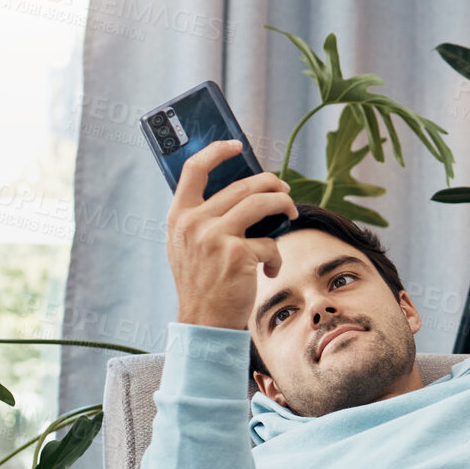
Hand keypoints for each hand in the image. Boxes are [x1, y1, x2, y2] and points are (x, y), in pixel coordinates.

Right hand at [165, 140, 299, 328]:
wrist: (203, 322)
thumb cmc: (202, 284)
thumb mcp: (187, 246)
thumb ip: (202, 219)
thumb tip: (237, 193)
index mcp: (179, 217)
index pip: (194, 169)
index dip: (217, 151)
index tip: (237, 146)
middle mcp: (194, 222)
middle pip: (242, 186)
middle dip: (271, 184)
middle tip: (284, 190)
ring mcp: (214, 236)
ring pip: (261, 203)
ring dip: (283, 204)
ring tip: (290, 213)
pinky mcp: (237, 254)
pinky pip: (269, 242)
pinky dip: (275, 255)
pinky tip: (270, 269)